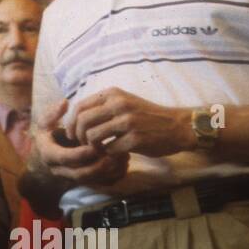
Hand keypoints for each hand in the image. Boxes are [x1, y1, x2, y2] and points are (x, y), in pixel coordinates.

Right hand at [33, 99, 129, 186]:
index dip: (79, 153)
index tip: (94, 145)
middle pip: (80, 174)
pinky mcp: (84, 181)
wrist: (49, 151)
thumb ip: (53, 113)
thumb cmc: (49, 134)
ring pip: (92, 181)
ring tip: (123, 157)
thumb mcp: (45, 123)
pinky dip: (112, 177)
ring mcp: (72, 177)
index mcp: (49, 154)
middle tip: (113, 155)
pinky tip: (124, 165)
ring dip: (108, 172)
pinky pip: (99, 184)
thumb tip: (64, 102)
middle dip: (98, 166)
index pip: (64, 158)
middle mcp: (60, 170)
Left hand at [71, 87, 193, 157]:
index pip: (79, 106)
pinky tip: (113, 153)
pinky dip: (107, 154)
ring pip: (92, 136)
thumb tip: (74, 116)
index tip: (72, 134)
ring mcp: (127, 122)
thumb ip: (102, 106)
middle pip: (82, 122)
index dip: (71, 123)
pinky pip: (108, 149)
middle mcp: (119, 105)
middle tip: (83, 145)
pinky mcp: (135, 139)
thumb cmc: (147, 116)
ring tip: (99, 149)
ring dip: (92, 146)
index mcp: (113, 94)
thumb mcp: (124, 102)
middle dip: (78, 136)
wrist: (177, 126)